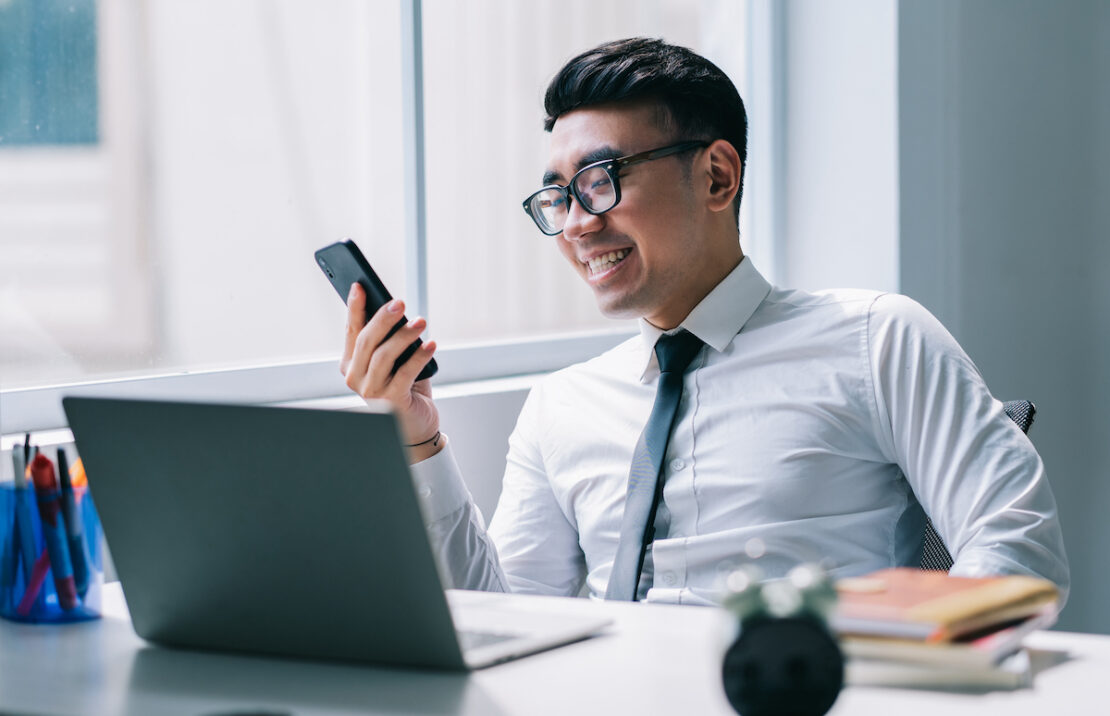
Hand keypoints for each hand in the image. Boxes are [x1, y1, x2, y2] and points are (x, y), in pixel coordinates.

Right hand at [340, 283, 441, 460]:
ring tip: (421, 322)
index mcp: (350, 364)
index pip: (351, 331)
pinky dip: (419, 357)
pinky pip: (405, 373)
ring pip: (384, 356)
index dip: (355, 308)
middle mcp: (354, 378)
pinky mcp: (391, 402)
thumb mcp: (395, 360)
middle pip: (367, 341)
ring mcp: (371, 392)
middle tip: (400, 303)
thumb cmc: (405, 387)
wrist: (416, 425)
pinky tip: (431, 345)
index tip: (359, 285)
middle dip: (383, 319)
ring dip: (404, 336)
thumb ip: (390, 339)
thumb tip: (396, 309)